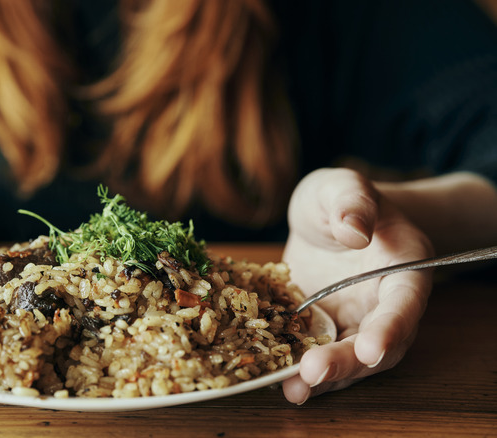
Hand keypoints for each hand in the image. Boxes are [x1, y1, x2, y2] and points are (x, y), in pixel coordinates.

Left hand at [281, 168, 433, 403]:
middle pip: (376, 345)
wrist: (328, 217)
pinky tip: (276, 380)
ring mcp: (354, 322)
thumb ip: (351, 202)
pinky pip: (317, 355)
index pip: (404, 305)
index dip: (390, 329)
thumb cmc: (342, 198)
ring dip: (323, 379)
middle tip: (312, 374)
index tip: (371, 348)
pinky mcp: (325, 330)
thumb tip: (354, 230)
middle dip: (346, 363)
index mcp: (405, 269)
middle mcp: (385, 305)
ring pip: (348, 360)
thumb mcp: (342, 186)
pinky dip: (299, 370)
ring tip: (292, 390)